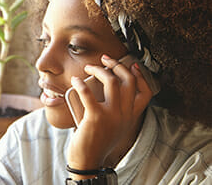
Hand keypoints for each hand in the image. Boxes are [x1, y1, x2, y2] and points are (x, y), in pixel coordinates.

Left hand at [66, 54, 151, 177]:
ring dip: (99, 70)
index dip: (141, 76)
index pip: (146, 92)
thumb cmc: (98, 142)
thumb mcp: (115, 126)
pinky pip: (88, 93)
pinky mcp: (95, 117)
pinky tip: (75, 80)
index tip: (132, 65)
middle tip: (105, 59)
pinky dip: (80, 83)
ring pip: (112, 82)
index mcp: (131, 117)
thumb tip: (107, 89)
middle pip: (128, 81)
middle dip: (117, 65)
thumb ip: (117, 111)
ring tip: (88, 68)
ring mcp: (111, 116)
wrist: (89, 161)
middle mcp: (125, 115)